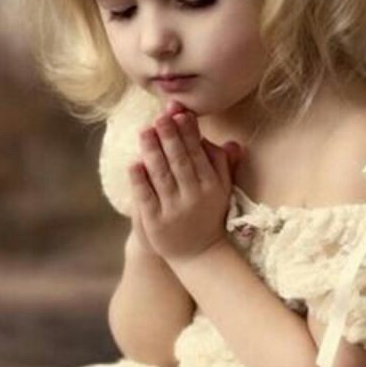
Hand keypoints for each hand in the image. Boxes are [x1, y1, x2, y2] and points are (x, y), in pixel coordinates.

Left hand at [128, 100, 242, 263]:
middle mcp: (194, 196)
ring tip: (144, 131)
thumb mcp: (222, 188)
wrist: (199, 253)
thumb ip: (221, 163)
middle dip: (169, 137)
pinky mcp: (156, 223)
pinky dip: (140, 180)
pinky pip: (146, 197)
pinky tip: (134, 163)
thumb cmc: (208, 212)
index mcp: (211, 185)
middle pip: (179, 161)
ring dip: (152, 151)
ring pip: (161, 175)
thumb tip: (230, 142)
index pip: (197, 153)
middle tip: (159, 117)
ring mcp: (174, 210)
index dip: (188, 132)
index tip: (180, 113)